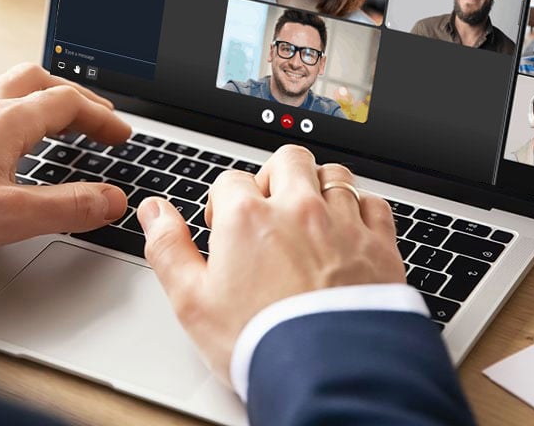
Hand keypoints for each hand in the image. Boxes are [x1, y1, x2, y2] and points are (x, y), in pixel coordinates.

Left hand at [0, 63, 130, 257]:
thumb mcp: (6, 216)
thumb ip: (65, 206)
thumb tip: (112, 199)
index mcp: (7, 119)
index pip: (69, 103)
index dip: (102, 118)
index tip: (122, 136)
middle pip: (42, 81)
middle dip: (78, 97)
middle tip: (98, 119)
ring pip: (13, 85)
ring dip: (46, 95)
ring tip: (59, 118)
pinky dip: (17, 105)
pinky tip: (7, 130)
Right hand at [138, 145, 403, 382]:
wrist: (328, 375)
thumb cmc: (259, 342)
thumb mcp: (192, 302)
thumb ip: (168, 248)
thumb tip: (153, 211)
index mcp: (248, 217)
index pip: (230, 180)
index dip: (223, 203)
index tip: (225, 230)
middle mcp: (298, 209)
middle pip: (288, 159)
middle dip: (275, 177)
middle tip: (269, 210)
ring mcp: (343, 224)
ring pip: (334, 175)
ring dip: (319, 187)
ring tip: (310, 217)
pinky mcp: (380, 246)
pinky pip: (374, 204)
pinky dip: (362, 210)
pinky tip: (350, 232)